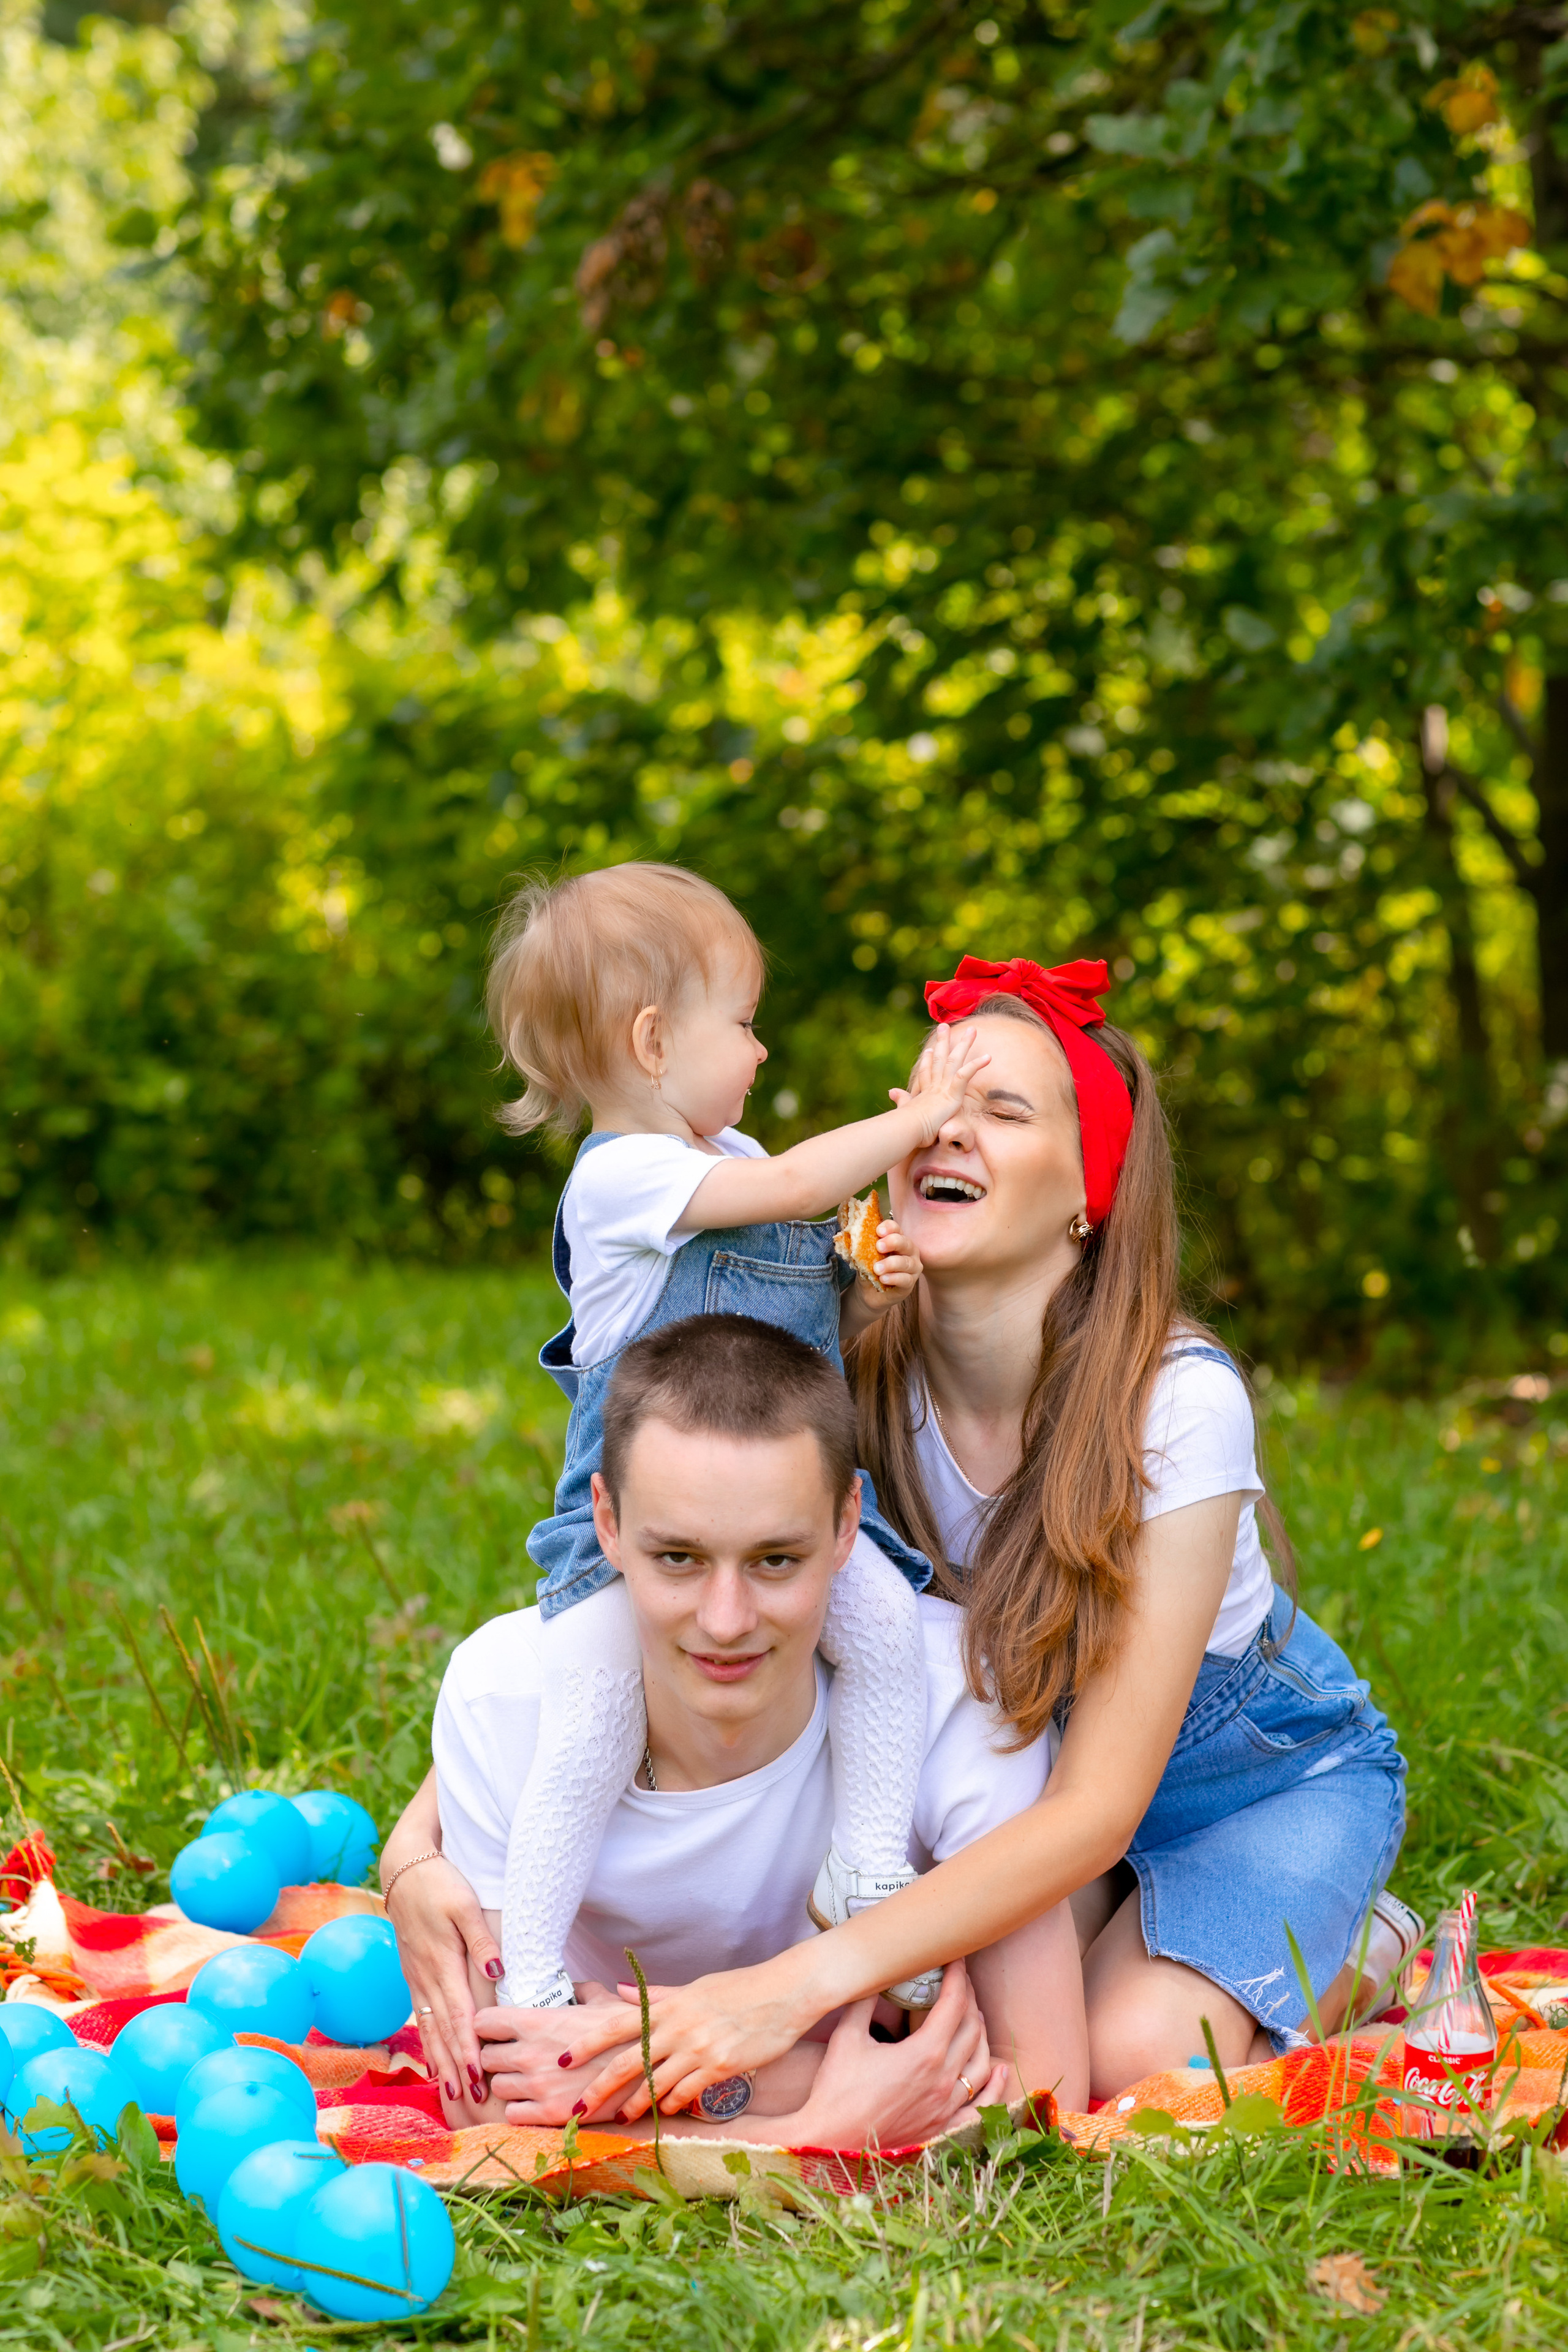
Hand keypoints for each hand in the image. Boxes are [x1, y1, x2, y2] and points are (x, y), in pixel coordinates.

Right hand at [384, 1855, 500, 2113]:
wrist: (404, 1871)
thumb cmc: (440, 1885)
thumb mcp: (465, 1905)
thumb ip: (481, 1941)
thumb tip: (496, 1974)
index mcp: (442, 1963)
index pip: (458, 2015)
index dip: (467, 2049)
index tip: (477, 2077)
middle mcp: (426, 1978)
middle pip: (442, 2031)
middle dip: (456, 2067)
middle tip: (470, 2101)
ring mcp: (416, 1979)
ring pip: (429, 2029)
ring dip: (441, 2062)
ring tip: (452, 2094)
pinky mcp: (413, 1976)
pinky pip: (420, 2017)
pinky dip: (428, 2043)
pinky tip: (433, 2062)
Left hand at [479, 1984, 631, 2125]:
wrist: (650, 2071)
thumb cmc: (629, 2031)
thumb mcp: (605, 2002)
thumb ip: (583, 1991)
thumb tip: (577, 1986)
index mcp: (538, 2021)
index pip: (482, 2022)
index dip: (487, 2026)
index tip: (497, 2031)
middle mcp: (529, 2054)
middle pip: (485, 2058)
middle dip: (496, 2057)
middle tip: (513, 2058)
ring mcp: (537, 2086)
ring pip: (497, 2088)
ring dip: (509, 2084)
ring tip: (527, 2080)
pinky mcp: (549, 2115)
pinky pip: (511, 2115)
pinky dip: (520, 2109)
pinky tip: (536, 2101)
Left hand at [558, 1951, 816, 2120]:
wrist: (785, 1992)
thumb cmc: (741, 1988)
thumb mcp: (696, 1987)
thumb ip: (657, 1996)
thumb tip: (618, 1991)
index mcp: (670, 2005)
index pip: (617, 2023)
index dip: (587, 2043)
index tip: (562, 2059)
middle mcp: (679, 2026)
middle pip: (628, 2062)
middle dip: (599, 2088)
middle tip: (578, 2108)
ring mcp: (700, 2048)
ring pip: (654, 2084)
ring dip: (634, 2104)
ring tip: (621, 2116)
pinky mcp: (720, 2066)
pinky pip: (685, 2093)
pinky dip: (670, 2103)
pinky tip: (665, 2110)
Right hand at [792, 1964, 1008, 2150]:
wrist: (829, 2141)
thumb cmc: (836, 2090)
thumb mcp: (848, 2036)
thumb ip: (866, 2000)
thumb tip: (877, 1972)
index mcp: (924, 2054)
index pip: (954, 2005)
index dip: (957, 1977)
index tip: (954, 1959)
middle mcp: (943, 2080)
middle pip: (971, 2029)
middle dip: (969, 1999)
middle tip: (960, 1981)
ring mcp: (946, 2107)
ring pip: (980, 2063)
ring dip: (981, 2034)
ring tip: (974, 2014)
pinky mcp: (942, 2129)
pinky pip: (981, 2107)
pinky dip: (994, 2087)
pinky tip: (999, 2070)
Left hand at [864, 1216, 919, 1306]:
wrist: (869, 1292)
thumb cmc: (869, 1269)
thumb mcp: (863, 1256)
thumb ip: (862, 1247)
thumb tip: (852, 1237)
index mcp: (897, 1239)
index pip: (896, 1228)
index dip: (889, 1228)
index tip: (878, 1231)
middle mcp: (908, 1251)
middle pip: (905, 1242)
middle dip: (892, 1242)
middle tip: (879, 1246)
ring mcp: (912, 1267)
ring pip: (906, 1262)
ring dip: (890, 1264)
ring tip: (877, 1269)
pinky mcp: (910, 1282)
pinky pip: (906, 1279)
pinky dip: (893, 1278)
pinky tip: (883, 1279)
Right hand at [889, 1022, 989, 1146]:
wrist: (909, 1128)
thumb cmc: (907, 1125)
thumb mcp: (905, 1110)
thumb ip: (901, 1100)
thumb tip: (891, 1092)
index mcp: (924, 1093)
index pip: (926, 1073)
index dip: (926, 1061)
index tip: (927, 1051)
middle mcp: (934, 1086)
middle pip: (939, 1058)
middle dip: (943, 1042)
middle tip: (944, 1026)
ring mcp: (943, 1087)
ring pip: (955, 1060)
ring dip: (964, 1044)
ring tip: (973, 1030)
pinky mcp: (952, 1092)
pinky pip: (966, 1074)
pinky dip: (976, 1065)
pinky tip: (988, 1057)